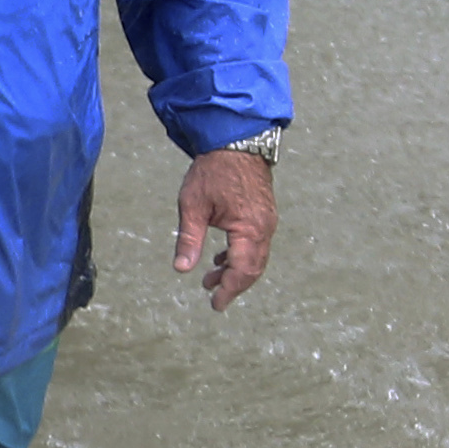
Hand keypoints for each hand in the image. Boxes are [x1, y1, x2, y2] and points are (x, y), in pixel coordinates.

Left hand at [175, 149, 276, 310]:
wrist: (236, 142)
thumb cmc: (212, 172)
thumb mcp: (192, 206)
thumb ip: (189, 239)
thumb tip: (182, 269)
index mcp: (249, 229)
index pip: (242, 270)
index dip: (229, 290)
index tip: (216, 305)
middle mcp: (264, 228)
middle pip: (253, 268)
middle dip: (233, 284)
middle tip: (213, 296)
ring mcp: (267, 221)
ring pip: (255, 257)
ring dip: (234, 270)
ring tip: (210, 279)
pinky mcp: (264, 214)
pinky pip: (255, 243)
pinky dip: (239, 255)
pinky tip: (220, 258)